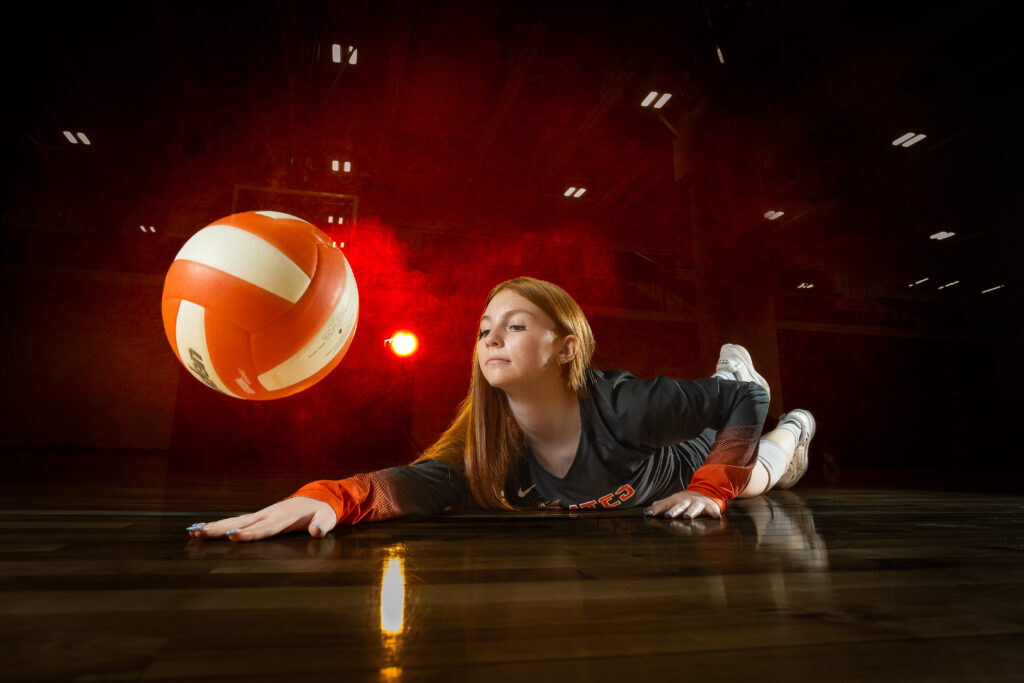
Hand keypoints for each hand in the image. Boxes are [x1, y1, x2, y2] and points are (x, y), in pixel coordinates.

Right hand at [185, 496, 337, 541]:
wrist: (317, 498)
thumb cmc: (322, 512)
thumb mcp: (327, 519)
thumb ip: (322, 525)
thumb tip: (316, 531)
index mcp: (282, 518)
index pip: (263, 528)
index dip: (248, 533)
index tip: (231, 535)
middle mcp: (267, 514)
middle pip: (240, 523)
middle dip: (219, 529)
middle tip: (197, 534)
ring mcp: (261, 514)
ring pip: (233, 521)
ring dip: (213, 527)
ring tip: (192, 532)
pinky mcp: (258, 516)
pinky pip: (236, 521)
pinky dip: (219, 525)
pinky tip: (203, 530)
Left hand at [645, 490, 721, 519]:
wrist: (706, 492)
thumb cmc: (686, 500)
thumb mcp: (674, 501)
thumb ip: (661, 506)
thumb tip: (647, 511)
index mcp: (676, 499)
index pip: (665, 504)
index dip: (657, 509)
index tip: (649, 514)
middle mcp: (687, 500)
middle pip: (679, 505)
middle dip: (673, 510)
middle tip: (667, 516)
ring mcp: (699, 503)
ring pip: (694, 507)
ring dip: (691, 511)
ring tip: (687, 516)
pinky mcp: (710, 507)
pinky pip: (713, 511)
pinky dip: (715, 514)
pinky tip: (717, 518)